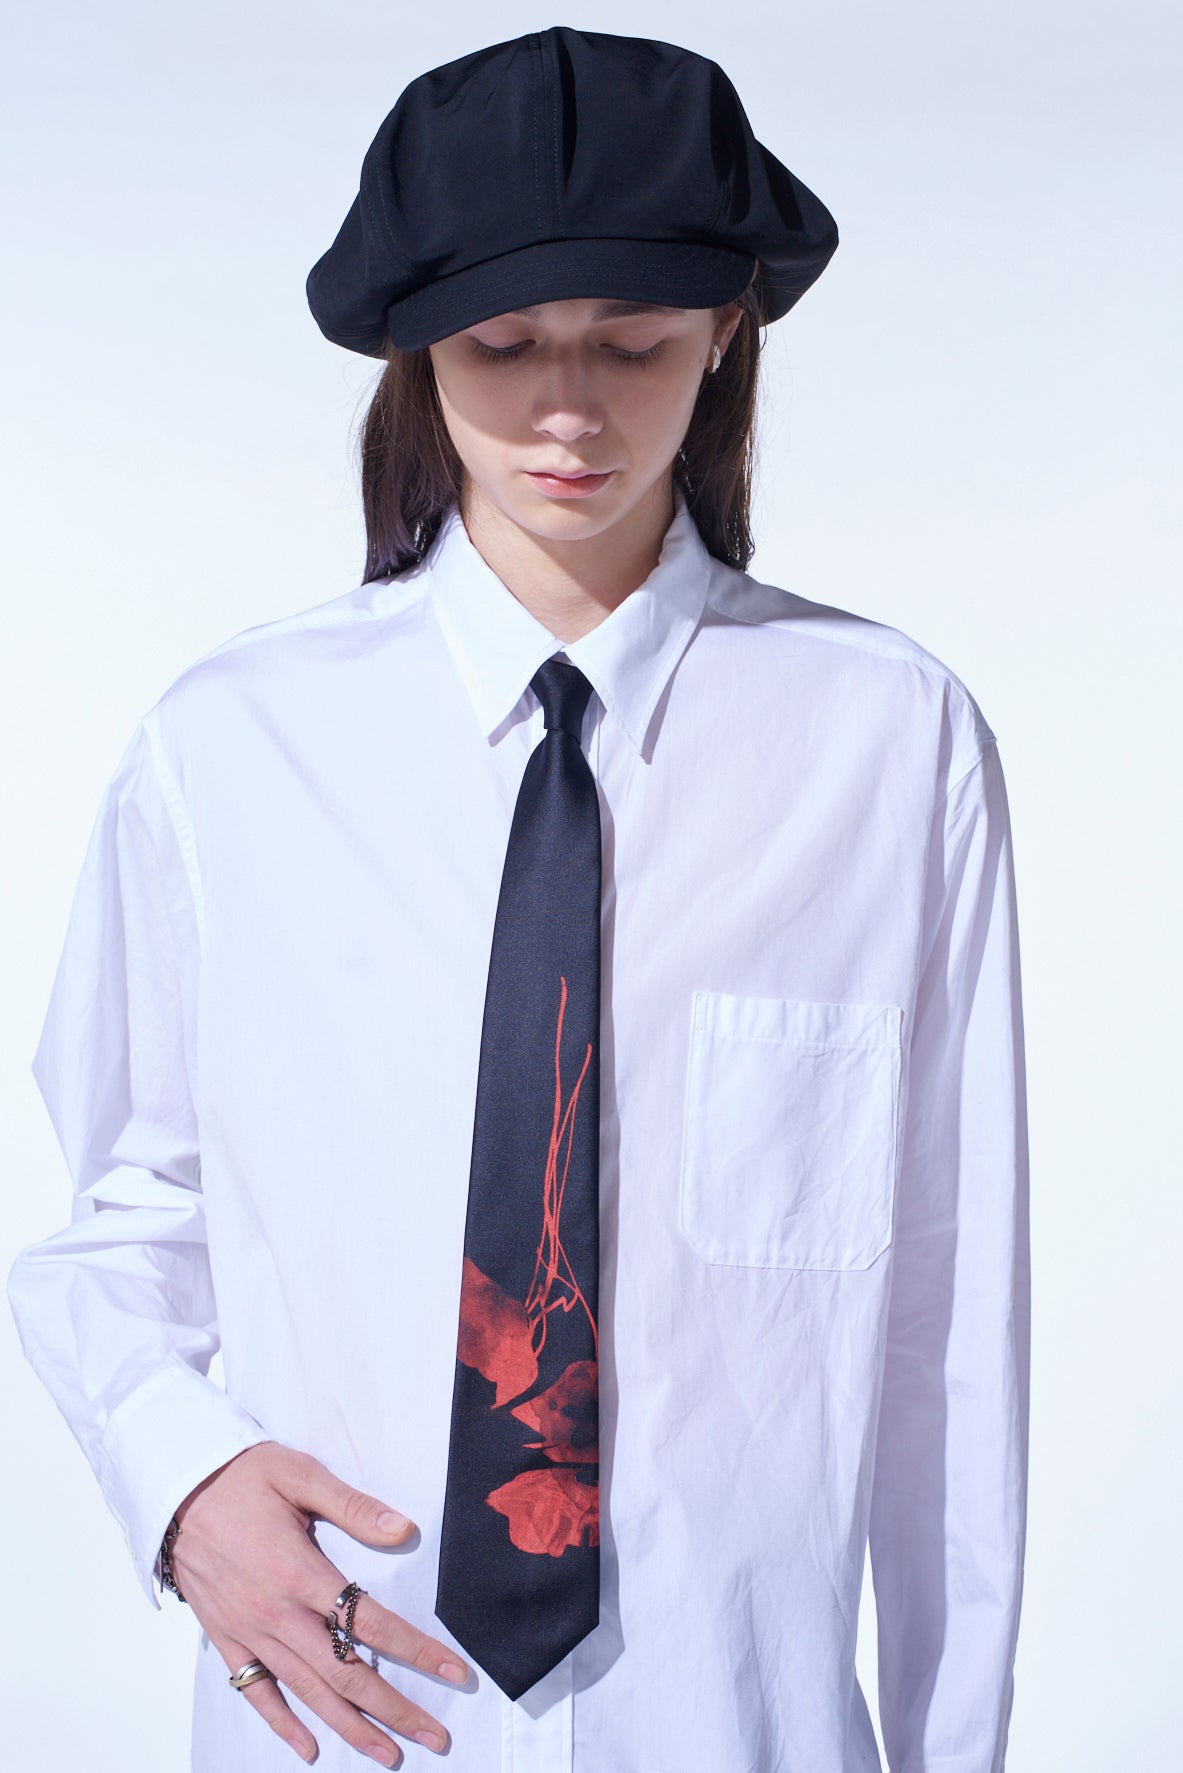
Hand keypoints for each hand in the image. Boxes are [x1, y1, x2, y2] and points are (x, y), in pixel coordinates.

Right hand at [168, 1441, 469, 1765]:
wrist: (174, 1489)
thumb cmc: (241, 1476)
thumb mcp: (300, 1475)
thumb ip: (353, 1506)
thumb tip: (404, 1530)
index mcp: (300, 1573)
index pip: (371, 1623)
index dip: (417, 1652)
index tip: (455, 1674)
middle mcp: (276, 1614)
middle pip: (345, 1674)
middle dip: (394, 1710)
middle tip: (435, 1737)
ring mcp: (249, 1632)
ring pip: (307, 1693)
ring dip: (351, 1728)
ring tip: (388, 1755)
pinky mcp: (225, 1639)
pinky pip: (256, 1691)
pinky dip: (282, 1724)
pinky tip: (309, 1748)